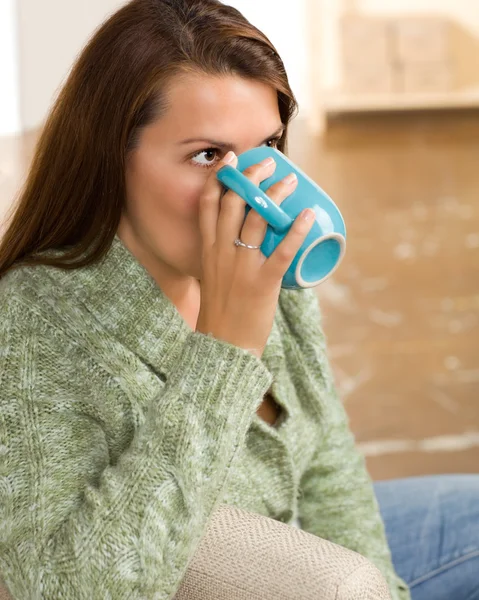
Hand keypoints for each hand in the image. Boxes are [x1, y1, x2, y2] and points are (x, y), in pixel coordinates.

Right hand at [195, 150, 314, 358]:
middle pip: (233, 203)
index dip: (219, 178)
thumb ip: (224, 257)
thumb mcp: (212, 277)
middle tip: (269, 165)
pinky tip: (307, 214)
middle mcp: (222, 253)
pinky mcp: (262, 282)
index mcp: (208, 250)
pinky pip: (282, 250)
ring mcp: (242, 267)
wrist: (223, 345)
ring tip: (291, 181)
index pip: (208, 205)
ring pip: (257, 220)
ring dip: (275, 195)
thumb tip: (246, 241)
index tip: (232, 160)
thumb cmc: (221, 312)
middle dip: (250, 177)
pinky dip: (296, 230)